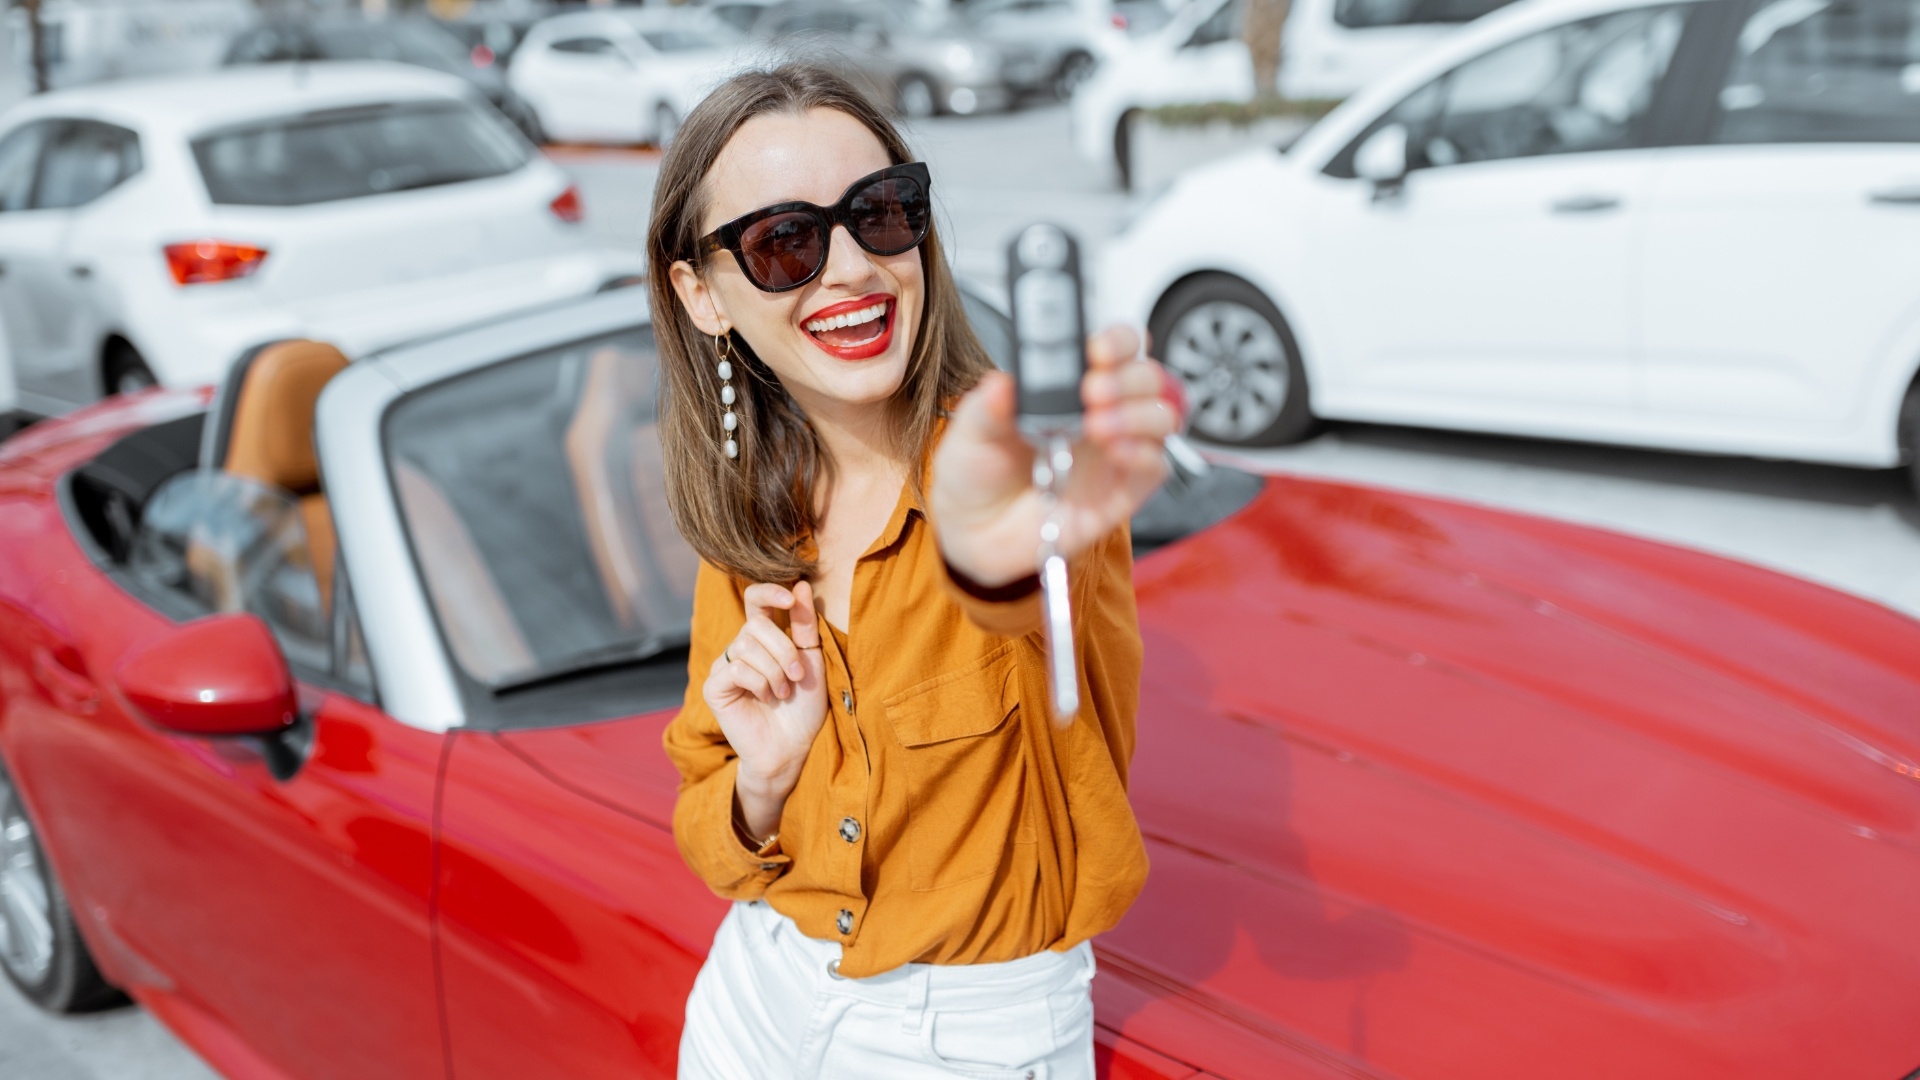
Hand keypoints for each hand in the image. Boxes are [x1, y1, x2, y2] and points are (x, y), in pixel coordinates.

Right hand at [703, 580, 827, 837]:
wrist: (794, 747)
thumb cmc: (805, 706)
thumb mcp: (812, 659)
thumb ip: (804, 623)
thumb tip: (802, 583)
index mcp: (764, 636)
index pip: (755, 598)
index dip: (769, 592)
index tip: (790, 598)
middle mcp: (741, 646)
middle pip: (755, 625)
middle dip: (783, 649)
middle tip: (796, 677)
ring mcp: (725, 666)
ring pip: (746, 646)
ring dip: (775, 671)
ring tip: (783, 693)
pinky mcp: (714, 687)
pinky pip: (737, 669)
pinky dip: (759, 683)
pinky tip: (766, 699)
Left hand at [932, 326, 1174, 586]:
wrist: (975, 529)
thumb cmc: (980, 469)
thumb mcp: (973, 430)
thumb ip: (989, 406)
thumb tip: (1001, 383)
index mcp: (1072, 384)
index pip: (1118, 347)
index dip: (1118, 341)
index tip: (1097, 349)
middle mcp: (1103, 410)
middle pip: (1148, 376)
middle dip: (1127, 377)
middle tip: (1093, 389)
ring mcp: (1117, 450)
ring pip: (1162, 417)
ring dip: (1138, 414)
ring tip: (1097, 425)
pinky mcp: (1124, 491)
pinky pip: (1155, 466)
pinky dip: (1142, 453)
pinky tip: (1114, 451)